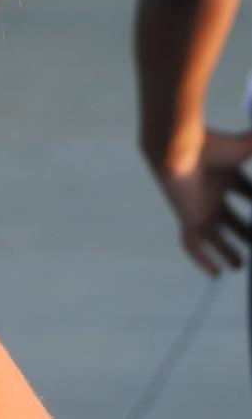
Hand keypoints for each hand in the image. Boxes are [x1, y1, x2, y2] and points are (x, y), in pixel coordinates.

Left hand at [155, 128, 251, 274]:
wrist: (175, 148)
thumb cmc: (209, 145)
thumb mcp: (245, 147)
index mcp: (225, 176)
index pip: (246, 193)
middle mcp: (212, 194)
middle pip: (231, 219)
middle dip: (246, 233)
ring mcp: (199, 207)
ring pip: (214, 235)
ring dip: (228, 250)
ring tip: (242, 266)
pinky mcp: (188, 218)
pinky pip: (193, 245)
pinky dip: (202, 259)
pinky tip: (216, 273)